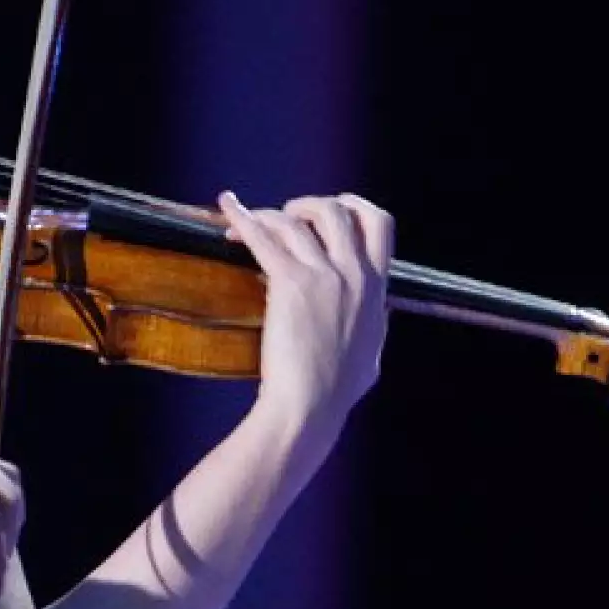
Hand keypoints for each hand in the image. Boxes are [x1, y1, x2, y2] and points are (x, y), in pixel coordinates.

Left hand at [218, 189, 393, 432]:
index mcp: (376, 287)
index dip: (355, 207)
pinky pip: (264, 237)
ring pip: (296, 221)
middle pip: (336, 211)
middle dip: (310, 205)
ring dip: (270, 214)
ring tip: (250, 222)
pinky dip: (242, 216)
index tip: (335, 207)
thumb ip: (377, 325)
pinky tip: (226, 204)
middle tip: (288, 217)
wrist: (309, 404)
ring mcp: (323, 276)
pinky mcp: (290, 283)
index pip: (379, 224)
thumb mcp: (373, 353)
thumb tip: (381, 314)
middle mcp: (353, 273)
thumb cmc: (337, 390)